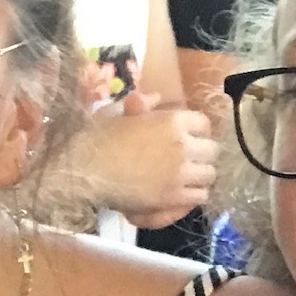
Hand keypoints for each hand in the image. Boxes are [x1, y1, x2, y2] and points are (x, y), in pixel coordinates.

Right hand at [81, 91, 218, 229]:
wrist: (84, 171)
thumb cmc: (96, 138)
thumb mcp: (117, 112)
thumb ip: (141, 104)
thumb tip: (156, 97)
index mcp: (172, 121)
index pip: (203, 123)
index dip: (196, 131)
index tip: (188, 137)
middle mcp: (182, 146)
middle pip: (211, 151)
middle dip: (201, 154)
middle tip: (188, 159)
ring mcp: (180, 173)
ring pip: (209, 175)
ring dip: (199, 176)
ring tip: (187, 179)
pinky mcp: (173, 197)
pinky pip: (199, 196)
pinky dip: (192, 195)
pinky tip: (181, 194)